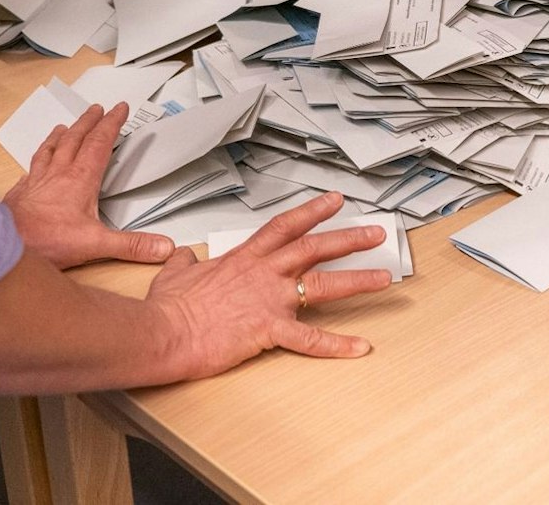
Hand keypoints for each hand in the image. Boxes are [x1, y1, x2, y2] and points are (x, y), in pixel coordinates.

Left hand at [3, 103, 174, 268]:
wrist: (5, 246)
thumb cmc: (44, 241)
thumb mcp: (96, 244)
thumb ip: (131, 244)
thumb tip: (161, 247)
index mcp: (80, 178)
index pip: (100, 142)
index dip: (112, 123)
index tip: (119, 109)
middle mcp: (58, 174)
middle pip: (76, 138)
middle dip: (89, 121)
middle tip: (97, 109)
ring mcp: (37, 181)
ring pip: (52, 148)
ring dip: (62, 135)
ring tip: (65, 126)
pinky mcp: (21, 192)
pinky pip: (31, 167)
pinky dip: (38, 159)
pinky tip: (35, 164)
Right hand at [147, 192, 392, 372]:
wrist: (163, 331)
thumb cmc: (168, 308)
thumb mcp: (174, 274)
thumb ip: (185, 262)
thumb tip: (183, 256)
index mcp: (244, 258)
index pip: (285, 226)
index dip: (312, 211)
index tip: (334, 201)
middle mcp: (263, 273)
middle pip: (314, 247)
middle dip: (349, 239)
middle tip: (376, 232)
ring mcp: (270, 299)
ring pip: (323, 284)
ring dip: (357, 280)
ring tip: (384, 277)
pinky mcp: (269, 329)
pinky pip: (310, 338)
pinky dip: (337, 345)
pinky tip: (360, 347)